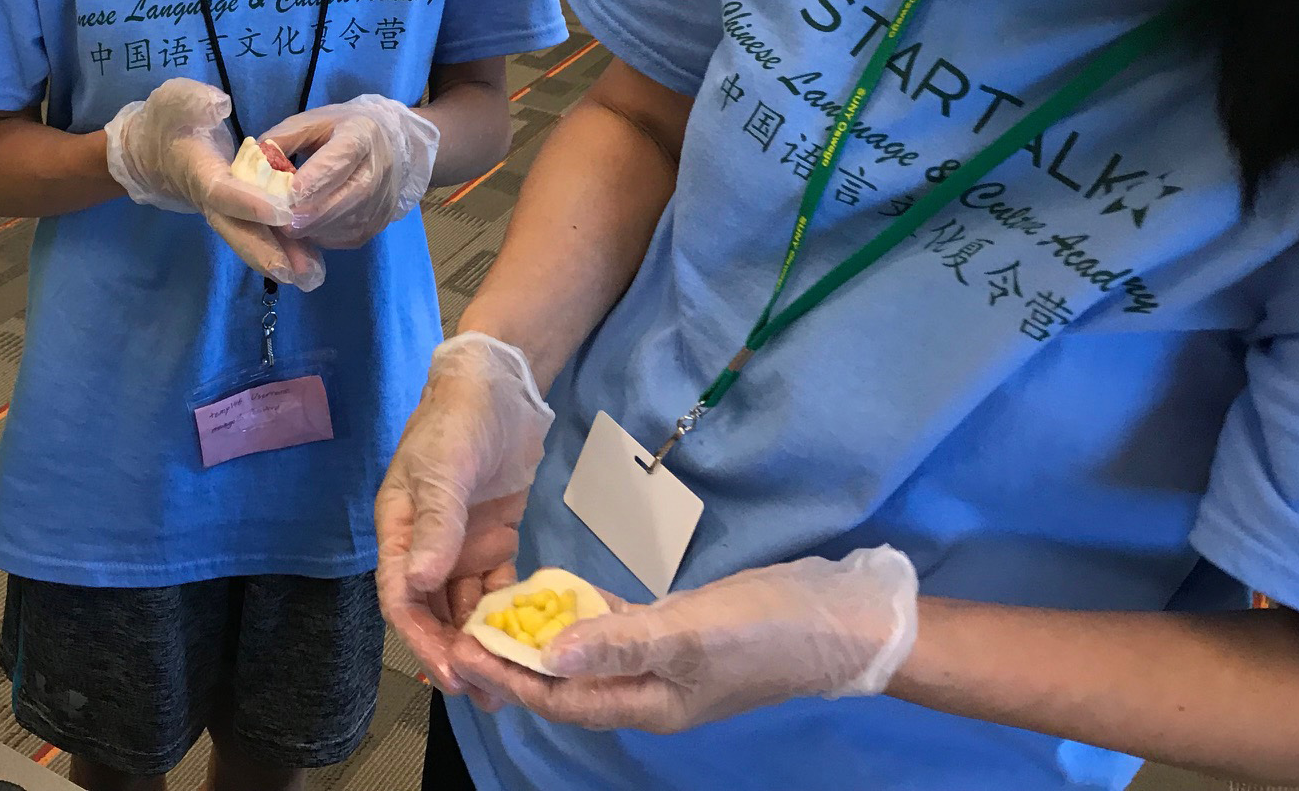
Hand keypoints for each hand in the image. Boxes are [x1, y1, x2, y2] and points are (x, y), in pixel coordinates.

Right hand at [105, 78, 323, 288]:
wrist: (152, 149)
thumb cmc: (168, 120)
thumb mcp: (177, 100)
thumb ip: (194, 102)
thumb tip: (218, 105)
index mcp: (198, 170)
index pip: (222, 191)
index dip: (248, 203)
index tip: (282, 212)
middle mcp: (210, 199)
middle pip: (236, 231)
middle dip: (265, 252)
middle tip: (294, 274)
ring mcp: (223, 211)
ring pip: (250, 239)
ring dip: (280, 260)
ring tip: (313, 278)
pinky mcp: (235, 214)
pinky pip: (259, 235)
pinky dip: (284, 251)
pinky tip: (311, 266)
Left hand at [262, 94, 439, 248]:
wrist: (388, 145)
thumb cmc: (340, 131)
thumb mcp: (310, 123)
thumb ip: (280, 140)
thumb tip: (254, 164)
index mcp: (360, 135)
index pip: (338, 162)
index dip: (311, 182)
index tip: (284, 196)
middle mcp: (378, 169)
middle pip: (346, 199)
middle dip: (309, 214)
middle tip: (278, 222)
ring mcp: (382, 200)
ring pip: (346, 224)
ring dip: (313, 230)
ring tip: (286, 226)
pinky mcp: (378, 224)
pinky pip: (347, 238)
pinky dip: (322, 237)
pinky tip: (305, 229)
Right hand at [377, 333, 554, 694]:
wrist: (500, 383)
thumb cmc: (459, 418)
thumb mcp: (444, 467)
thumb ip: (434, 524)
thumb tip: (416, 585)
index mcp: (398, 527)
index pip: (400, 595)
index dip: (421, 638)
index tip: (449, 671)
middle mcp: (423, 543)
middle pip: (431, 611)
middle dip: (453, 653)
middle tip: (484, 693)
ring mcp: (458, 543)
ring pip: (463, 606)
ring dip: (479, 644)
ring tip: (507, 685)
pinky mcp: (492, 539)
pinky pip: (495, 587)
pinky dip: (505, 614)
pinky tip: (522, 642)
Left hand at [456, 547, 919, 733]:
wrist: (837, 621)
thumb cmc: (763, 630)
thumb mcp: (688, 633)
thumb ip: (618, 643)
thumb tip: (549, 657)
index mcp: (647, 704)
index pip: (560, 699)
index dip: (510, 677)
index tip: (461, 650)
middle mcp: (648, 691)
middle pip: (565, 682)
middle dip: (515, 661)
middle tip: (464, 628)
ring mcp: (663, 663)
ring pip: (586, 655)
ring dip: (544, 638)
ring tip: (496, 610)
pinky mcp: (676, 632)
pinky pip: (615, 630)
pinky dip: (584, 616)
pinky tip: (557, 595)